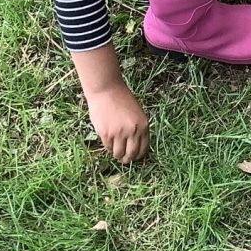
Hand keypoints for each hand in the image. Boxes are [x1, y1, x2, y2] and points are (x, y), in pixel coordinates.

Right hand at [72, 45, 148, 163]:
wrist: (107, 90)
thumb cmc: (122, 99)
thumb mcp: (137, 113)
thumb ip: (137, 128)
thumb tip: (135, 146)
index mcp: (143, 125)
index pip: (144, 148)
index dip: (139, 156)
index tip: (135, 157)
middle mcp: (133, 131)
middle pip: (132, 154)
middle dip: (128, 159)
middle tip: (125, 160)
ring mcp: (119, 134)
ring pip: (119, 154)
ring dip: (117, 155)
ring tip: (116, 153)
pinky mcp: (106, 134)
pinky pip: (108, 147)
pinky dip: (109, 148)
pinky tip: (109, 143)